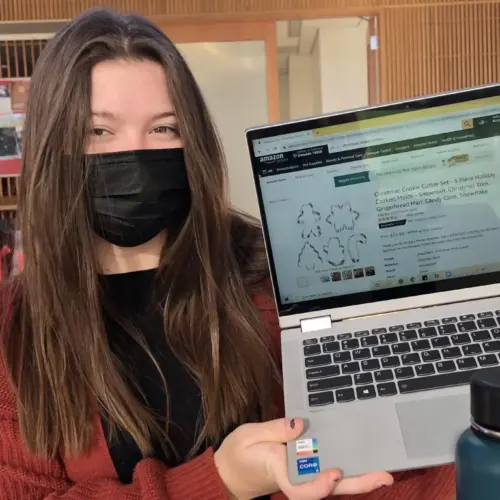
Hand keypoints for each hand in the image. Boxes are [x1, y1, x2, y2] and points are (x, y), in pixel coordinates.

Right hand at [214, 417, 392, 499]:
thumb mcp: (249, 435)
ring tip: (384, 469)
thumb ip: (274, 430)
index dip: (319, 486)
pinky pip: (327, 467)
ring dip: (359, 477)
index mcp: (279, 471)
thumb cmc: (240, 453)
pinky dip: (347, 465)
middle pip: (329, 487)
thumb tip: (299, 424)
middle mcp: (296, 476)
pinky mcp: (305, 466)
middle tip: (384, 476)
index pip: (300, 488)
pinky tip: (364, 458)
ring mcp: (302, 473)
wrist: (233, 469)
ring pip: (333, 481)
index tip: (334, 474)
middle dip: (358, 483)